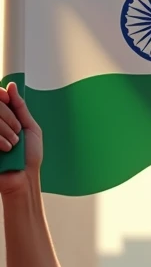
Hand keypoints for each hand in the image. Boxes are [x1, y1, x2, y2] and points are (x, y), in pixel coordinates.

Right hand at [0, 82, 42, 196]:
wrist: (23, 179)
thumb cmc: (28, 158)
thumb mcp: (30, 128)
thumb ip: (20, 108)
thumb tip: (12, 87)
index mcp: (4, 117)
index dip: (1, 95)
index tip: (6, 98)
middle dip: (9, 118)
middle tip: (16, 134)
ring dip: (6, 131)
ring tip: (12, 146)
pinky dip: (0, 140)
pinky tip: (5, 150)